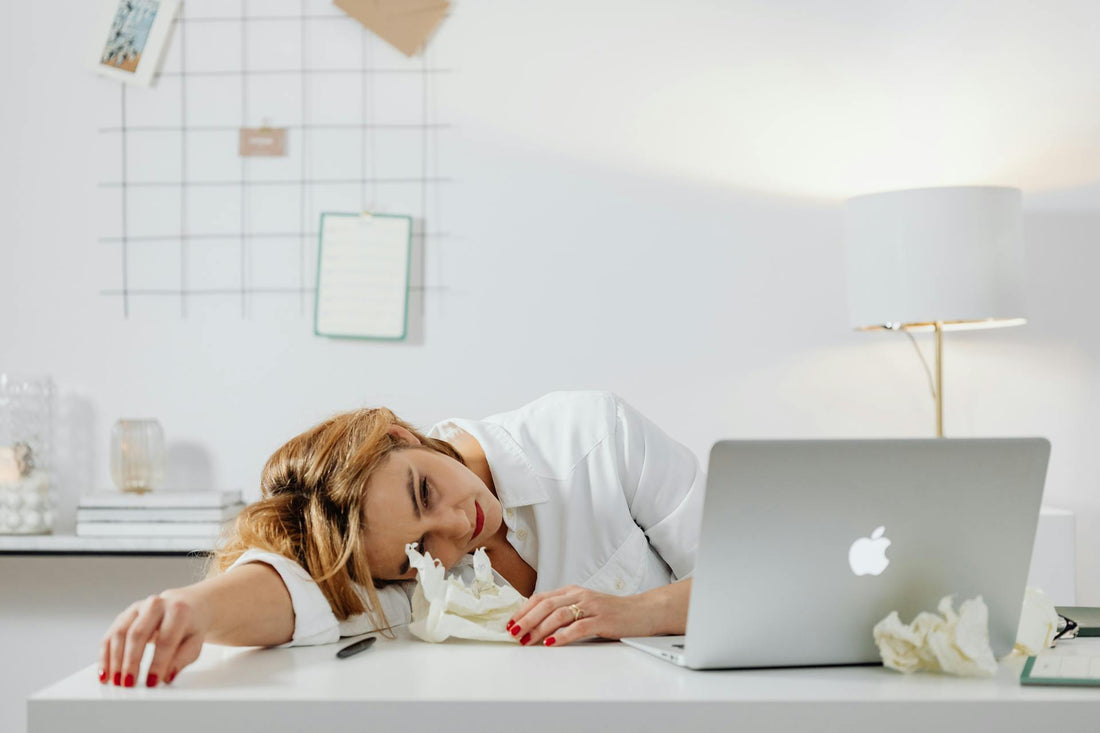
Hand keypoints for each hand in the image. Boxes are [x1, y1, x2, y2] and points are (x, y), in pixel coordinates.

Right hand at [98, 589, 207, 687]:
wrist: (185, 605)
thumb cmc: (189, 626)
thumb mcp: (195, 642)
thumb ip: (182, 659)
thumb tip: (166, 677)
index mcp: (178, 610)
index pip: (166, 639)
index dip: (158, 663)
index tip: (152, 682)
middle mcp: (155, 605)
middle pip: (138, 634)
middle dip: (131, 662)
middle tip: (128, 684)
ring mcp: (137, 608)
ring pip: (119, 633)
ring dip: (115, 660)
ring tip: (115, 681)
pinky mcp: (124, 615)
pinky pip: (110, 635)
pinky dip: (105, 656)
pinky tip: (105, 673)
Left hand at [506, 585, 661, 647]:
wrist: (643, 611)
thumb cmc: (613, 612)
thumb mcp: (585, 606)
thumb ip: (565, 610)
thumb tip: (535, 623)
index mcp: (573, 591)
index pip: (541, 597)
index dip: (523, 610)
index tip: (510, 622)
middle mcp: (580, 595)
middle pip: (546, 604)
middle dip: (526, 619)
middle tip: (513, 633)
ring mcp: (592, 607)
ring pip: (558, 614)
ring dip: (539, 628)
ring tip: (527, 640)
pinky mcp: (603, 620)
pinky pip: (578, 627)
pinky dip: (562, 636)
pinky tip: (551, 643)